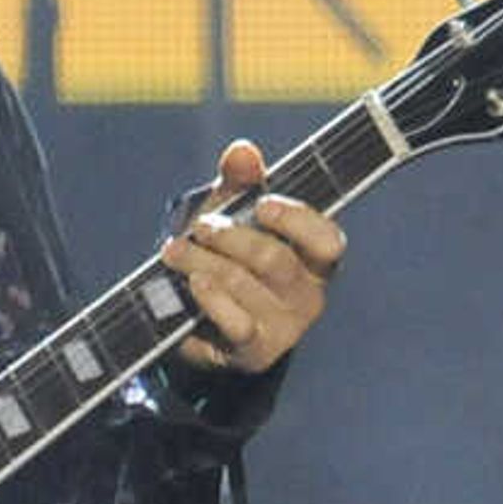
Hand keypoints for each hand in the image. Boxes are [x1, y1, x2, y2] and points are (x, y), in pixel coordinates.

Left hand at [162, 141, 343, 375]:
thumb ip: (240, 183)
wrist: (200, 321)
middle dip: (230, 238)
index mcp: (315, 260)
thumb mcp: (233, 216)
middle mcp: (308, 297)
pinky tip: (192, 283)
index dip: (298, 221)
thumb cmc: (228, 259)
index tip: (262, 204)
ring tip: (174, 252)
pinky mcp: (255, 352)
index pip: (328, 240)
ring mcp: (285, 328)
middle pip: (274, 260)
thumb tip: (242, 151)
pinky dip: (211, 300)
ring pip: (245, 286)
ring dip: (203, 263)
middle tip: (199, 227)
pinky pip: (237, 324)